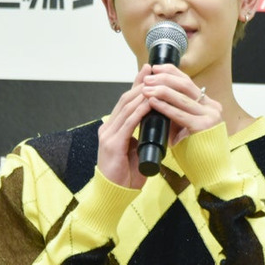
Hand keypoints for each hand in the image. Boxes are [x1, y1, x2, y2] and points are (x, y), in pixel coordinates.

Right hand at [97, 64, 151, 188]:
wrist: (115, 194)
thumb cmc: (127, 175)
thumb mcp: (137, 149)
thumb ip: (141, 135)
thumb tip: (156, 122)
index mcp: (113, 128)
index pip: (126, 101)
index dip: (137, 85)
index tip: (148, 72)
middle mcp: (108, 127)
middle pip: (125, 99)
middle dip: (140, 83)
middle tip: (152, 70)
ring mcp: (108, 135)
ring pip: (126, 108)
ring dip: (141, 94)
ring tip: (154, 82)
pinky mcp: (112, 144)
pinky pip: (128, 123)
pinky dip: (139, 111)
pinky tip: (149, 103)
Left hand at [142, 64, 222, 145]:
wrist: (210, 172)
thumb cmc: (195, 151)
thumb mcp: (185, 126)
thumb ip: (176, 112)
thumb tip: (155, 97)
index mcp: (208, 105)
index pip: (188, 82)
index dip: (170, 72)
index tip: (154, 69)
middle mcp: (212, 107)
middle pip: (185, 84)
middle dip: (163, 79)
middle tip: (146, 78)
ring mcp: (209, 116)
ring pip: (182, 96)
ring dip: (160, 90)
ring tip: (145, 88)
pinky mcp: (203, 127)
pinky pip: (179, 113)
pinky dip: (164, 106)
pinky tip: (152, 102)